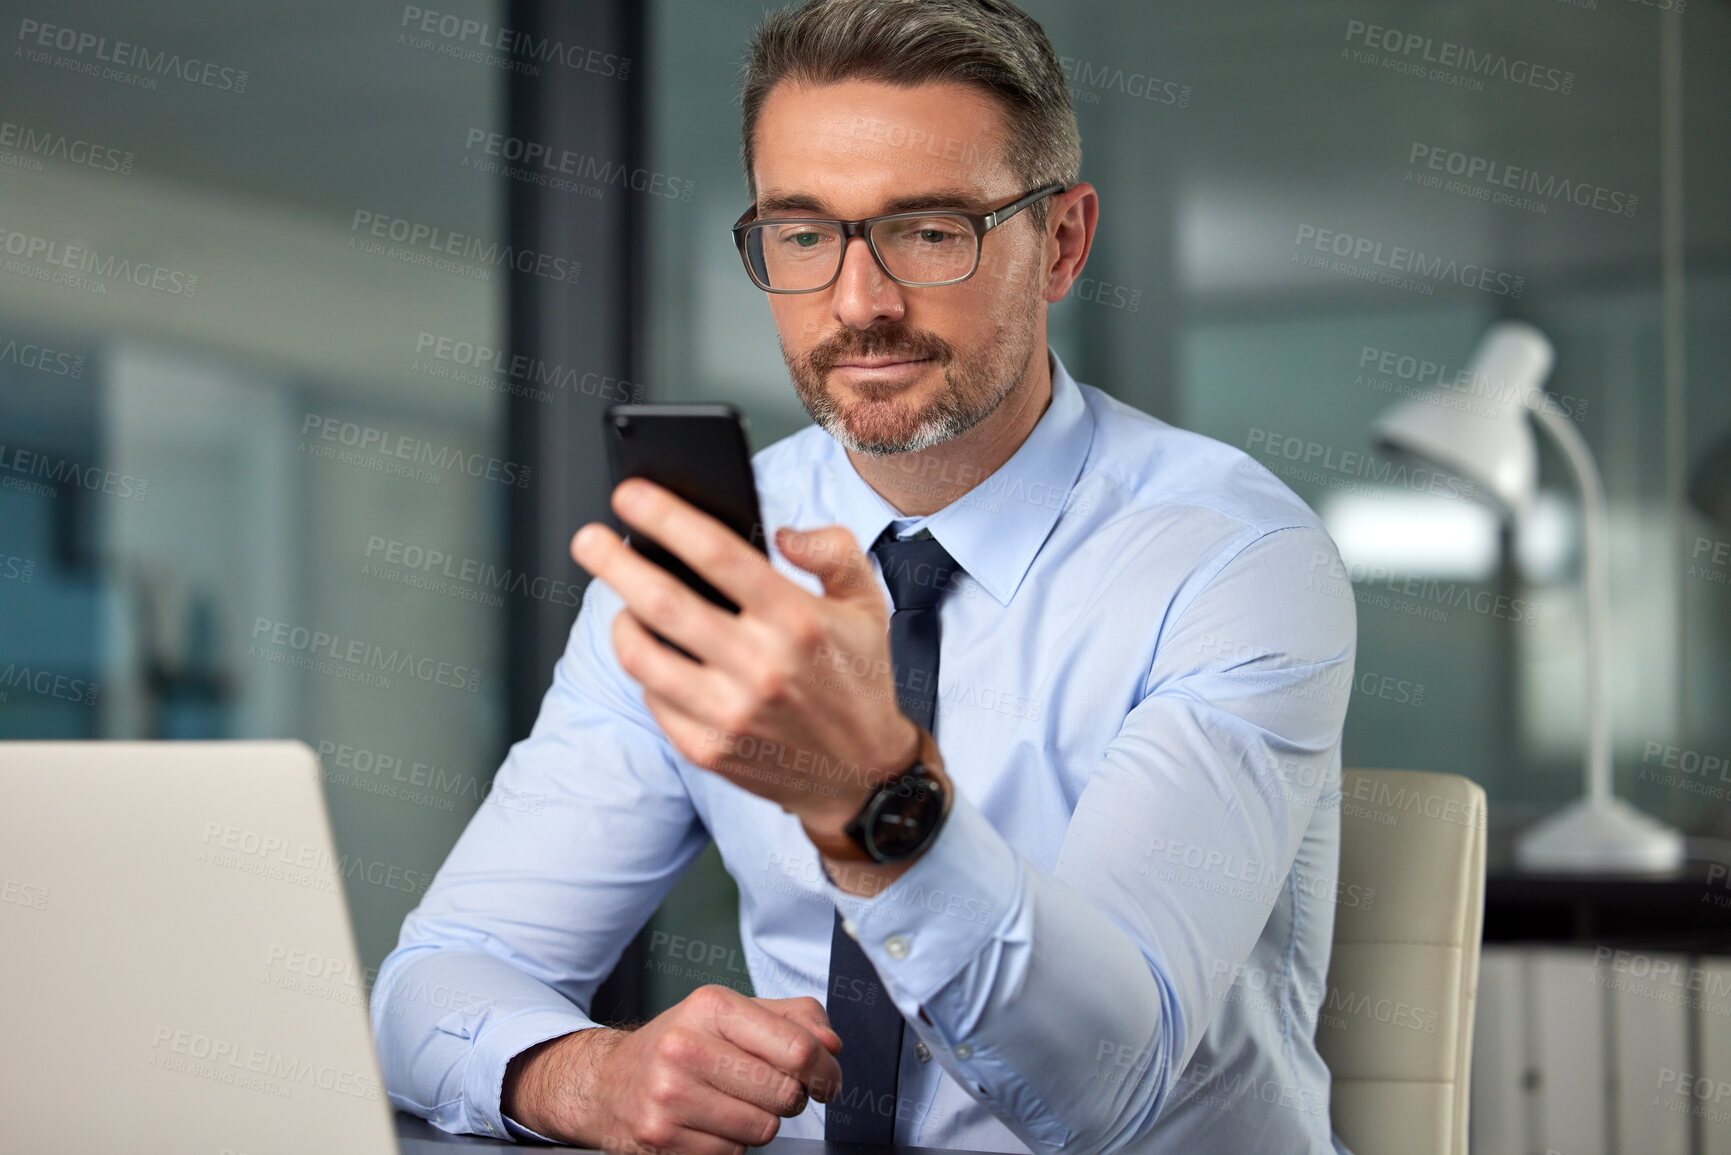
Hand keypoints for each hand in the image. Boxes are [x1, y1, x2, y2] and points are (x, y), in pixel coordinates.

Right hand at [502, 985, 843, 1153]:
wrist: (607, 1083)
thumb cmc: (680, 1044)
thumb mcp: (731, 1013)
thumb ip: (793, 1017)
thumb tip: (831, 1044)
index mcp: (711, 1007)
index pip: (798, 1048)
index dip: (825, 1070)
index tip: (826, 1078)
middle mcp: (686, 1047)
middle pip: (785, 1094)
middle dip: (791, 1098)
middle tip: (773, 1090)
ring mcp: (669, 1096)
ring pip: (763, 1129)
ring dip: (760, 1122)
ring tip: (734, 1103)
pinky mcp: (660, 1138)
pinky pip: (732, 1154)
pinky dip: (731, 1143)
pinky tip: (708, 1122)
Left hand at [571, 478, 920, 834]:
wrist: (862, 774)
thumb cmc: (858, 679)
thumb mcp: (866, 603)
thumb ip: (832, 551)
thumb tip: (783, 533)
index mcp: (798, 620)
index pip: (718, 554)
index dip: (665, 517)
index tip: (629, 495)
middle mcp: (761, 667)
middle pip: (662, 602)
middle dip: (613, 564)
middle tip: (588, 540)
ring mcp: (730, 713)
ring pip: (643, 656)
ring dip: (622, 622)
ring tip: (624, 606)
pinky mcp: (709, 749)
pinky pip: (653, 699)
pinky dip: (647, 672)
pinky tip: (658, 659)